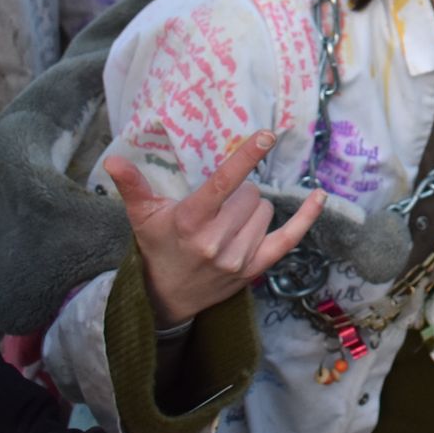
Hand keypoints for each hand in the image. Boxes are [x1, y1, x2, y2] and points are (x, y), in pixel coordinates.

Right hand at [104, 130, 325, 327]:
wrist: (166, 298)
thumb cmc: (157, 248)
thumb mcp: (142, 217)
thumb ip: (132, 186)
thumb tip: (114, 160)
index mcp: (191, 221)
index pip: (224, 183)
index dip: (247, 156)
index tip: (267, 134)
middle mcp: (216, 241)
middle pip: (250, 195)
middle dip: (239, 193)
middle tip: (219, 206)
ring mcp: (238, 257)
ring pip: (266, 210)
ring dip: (253, 209)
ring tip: (228, 222)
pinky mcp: (254, 268)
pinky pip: (290, 238)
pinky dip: (307, 217)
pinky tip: (319, 197)